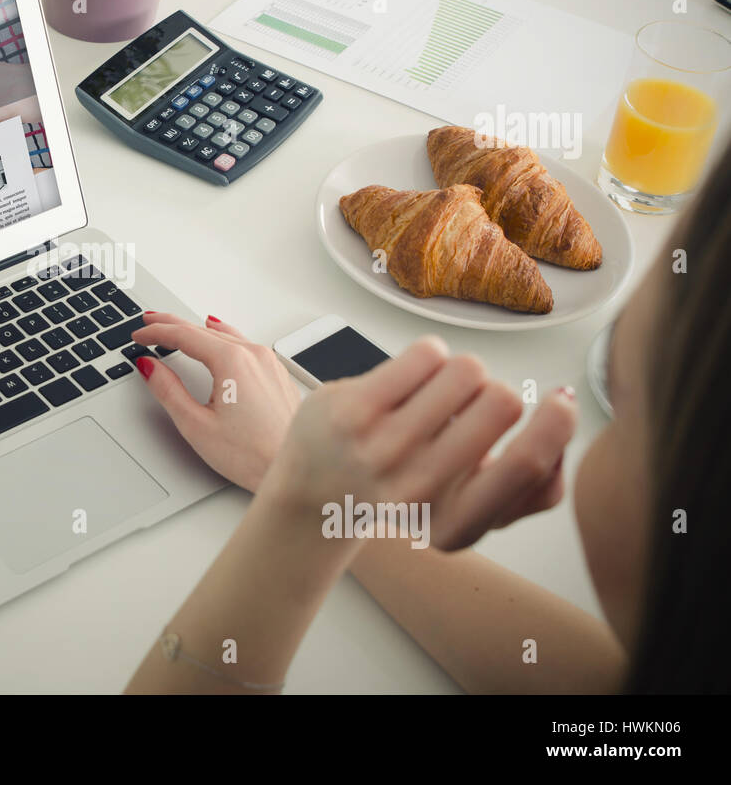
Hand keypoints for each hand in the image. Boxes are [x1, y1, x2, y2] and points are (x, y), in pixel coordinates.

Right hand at [131, 312, 303, 492]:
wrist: (294, 468)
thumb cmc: (253, 455)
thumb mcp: (196, 425)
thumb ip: (168, 390)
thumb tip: (150, 366)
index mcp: (232, 362)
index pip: (184, 335)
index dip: (156, 331)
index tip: (139, 334)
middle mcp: (254, 354)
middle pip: (203, 329)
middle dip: (172, 325)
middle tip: (149, 322)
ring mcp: (269, 362)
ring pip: (225, 335)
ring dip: (196, 330)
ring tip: (176, 328)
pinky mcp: (276, 373)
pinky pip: (244, 344)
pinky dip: (221, 337)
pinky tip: (218, 336)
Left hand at [256, 337, 576, 550]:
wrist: (314, 493)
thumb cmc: (401, 491)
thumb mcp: (468, 511)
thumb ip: (528, 492)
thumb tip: (563, 439)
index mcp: (455, 525)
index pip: (529, 467)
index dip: (558, 424)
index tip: (560, 399)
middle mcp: (418, 491)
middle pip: (502, 402)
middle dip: (495, 392)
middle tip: (468, 407)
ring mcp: (382, 448)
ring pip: (467, 370)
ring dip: (460, 373)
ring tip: (433, 397)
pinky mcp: (354, 409)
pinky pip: (428, 352)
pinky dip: (429, 356)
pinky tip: (407, 381)